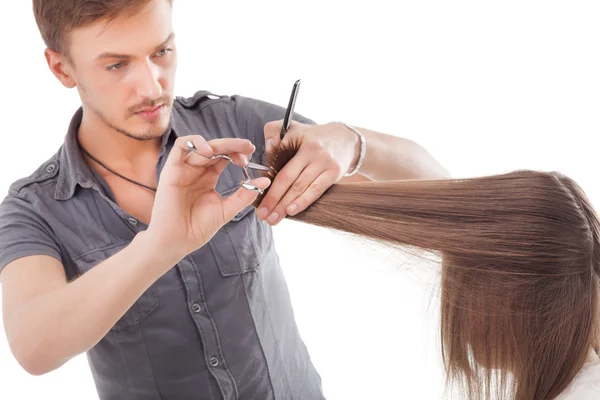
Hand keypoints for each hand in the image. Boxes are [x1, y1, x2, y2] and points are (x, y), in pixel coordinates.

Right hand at [145, 135, 270, 261]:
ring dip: (221, 144)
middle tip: (249, 147)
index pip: (225, 156)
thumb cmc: (197, 227)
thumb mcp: (226, 210)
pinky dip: (196, 142)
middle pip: (216, 148)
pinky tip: (210, 151)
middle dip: (234, 145)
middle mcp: (197, 170)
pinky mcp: (172, 169)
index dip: (238, 153)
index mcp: (209, 177)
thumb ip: (244, 195)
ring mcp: (184, 168)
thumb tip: (265, 181)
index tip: (250, 160)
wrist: (176, 241)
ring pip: (202, 144)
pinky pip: (181, 145)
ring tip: (235, 151)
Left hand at [257, 120, 358, 224]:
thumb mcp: (293, 127)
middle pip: (288, 178)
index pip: (279, 164)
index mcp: (299, 140)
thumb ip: (273, 133)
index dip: (267, 183)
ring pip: (301, 187)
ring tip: (273, 219)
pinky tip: (292, 211)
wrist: (346, 138)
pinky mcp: (334, 173)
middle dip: (273, 199)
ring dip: (285, 205)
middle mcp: (312, 151)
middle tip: (261, 215)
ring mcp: (324, 163)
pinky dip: (303, 202)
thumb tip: (266, 151)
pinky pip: (316, 190)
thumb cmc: (313, 136)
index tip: (255, 196)